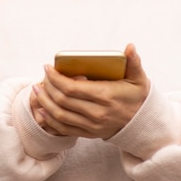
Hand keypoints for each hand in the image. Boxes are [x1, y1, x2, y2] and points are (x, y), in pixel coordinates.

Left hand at [30, 44, 149, 138]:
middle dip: (48, 87)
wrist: (142, 125)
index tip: (48, 68)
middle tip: (42, 76)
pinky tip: (42, 109)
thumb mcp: (139, 79)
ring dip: (44, 102)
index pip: (72, 88)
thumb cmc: (137, 98)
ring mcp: (91, 126)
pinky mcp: (88, 133)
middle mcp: (96, 113)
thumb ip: (134, 62)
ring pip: (60, 115)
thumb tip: (130, 47)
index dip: (56, 78)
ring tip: (37, 89)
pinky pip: (63, 128)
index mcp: (105, 97)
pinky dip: (49, 119)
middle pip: (63, 101)